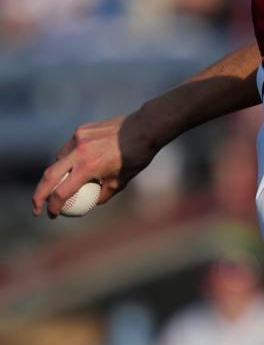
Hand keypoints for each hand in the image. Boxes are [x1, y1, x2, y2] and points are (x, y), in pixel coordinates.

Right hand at [32, 112, 155, 217]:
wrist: (143, 129)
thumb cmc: (135, 158)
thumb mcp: (121, 182)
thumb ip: (103, 194)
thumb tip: (90, 203)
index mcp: (88, 167)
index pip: (62, 192)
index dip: (53, 206)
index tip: (51, 215)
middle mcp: (79, 152)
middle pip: (49, 176)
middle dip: (39, 195)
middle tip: (37, 208)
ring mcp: (77, 138)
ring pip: (58, 160)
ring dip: (56, 175)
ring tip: (63, 185)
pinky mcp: (80, 130)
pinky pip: (68, 148)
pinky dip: (68, 159)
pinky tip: (76, 165)